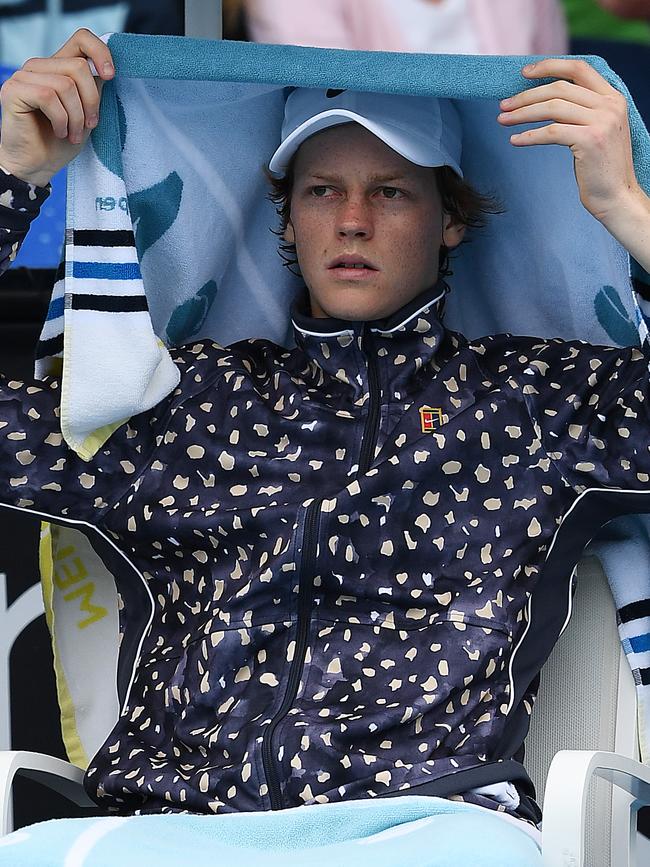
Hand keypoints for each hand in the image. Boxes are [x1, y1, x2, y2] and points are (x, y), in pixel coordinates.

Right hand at [0, 28, 114, 187]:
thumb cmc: (60, 142)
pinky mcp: (13, 90)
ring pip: (65, 84)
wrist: (37, 165)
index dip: (100, 52)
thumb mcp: (86, 112)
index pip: (81, 38)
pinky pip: (48, 97)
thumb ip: (93, 88)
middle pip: (78, 67)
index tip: (110, 76)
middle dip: (91, 102)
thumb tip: (106, 70)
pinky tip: (59, 131)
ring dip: (76, 117)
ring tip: (72, 134)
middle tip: (89, 125)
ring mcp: (23, 76)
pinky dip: (60, 120)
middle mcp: (40, 67)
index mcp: (58, 67)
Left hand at [497, 58, 640, 226]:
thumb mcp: (598, 130)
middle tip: (504, 104)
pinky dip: (529, 135)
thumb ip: (583, 111)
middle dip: (526, 95)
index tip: (525, 73)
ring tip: (502, 120)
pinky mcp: (590, 141)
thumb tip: (548, 99)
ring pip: (552, 108)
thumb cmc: (600, 168)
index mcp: (612, 97)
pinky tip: (514, 140)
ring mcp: (601, 122)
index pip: (579, 68)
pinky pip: (551, 132)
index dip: (550, 66)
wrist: (617, 196)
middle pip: (559, 88)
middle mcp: (610, 105)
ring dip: (522, 113)